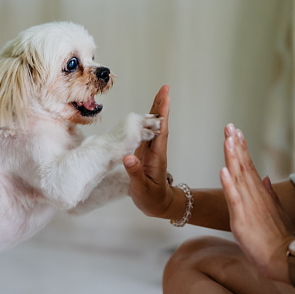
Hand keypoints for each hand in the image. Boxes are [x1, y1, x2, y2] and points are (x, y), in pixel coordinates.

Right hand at [123, 85, 173, 217]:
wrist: (159, 206)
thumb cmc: (152, 199)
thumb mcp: (142, 189)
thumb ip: (135, 174)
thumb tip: (128, 157)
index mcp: (157, 157)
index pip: (160, 132)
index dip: (162, 116)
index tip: (166, 99)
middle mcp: (156, 151)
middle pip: (159, 124)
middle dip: (161, 106)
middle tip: (166, 88)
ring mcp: (152, 151)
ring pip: (154, 126)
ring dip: (156, 110)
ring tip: (160, 93)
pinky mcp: (146, 153)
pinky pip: (148, 132)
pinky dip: (148, 120)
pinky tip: (147, 113)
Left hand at [219, 124, 294, 281]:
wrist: (283, 257)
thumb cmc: (277, 236)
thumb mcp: (275, 212)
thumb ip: (269, 193)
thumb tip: (266, 176)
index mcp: (260, 193)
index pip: (249, 166)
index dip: (242, 148)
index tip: (236, 131)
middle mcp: (254, 195)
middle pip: (243, 166)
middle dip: (236, 145)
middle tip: (229, 126)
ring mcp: (249, 205)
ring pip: (238, 177)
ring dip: (232, 157)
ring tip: (228, 139)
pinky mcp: (242, 218)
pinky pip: (233, 198)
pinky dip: (228, 184)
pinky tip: (223, 170)